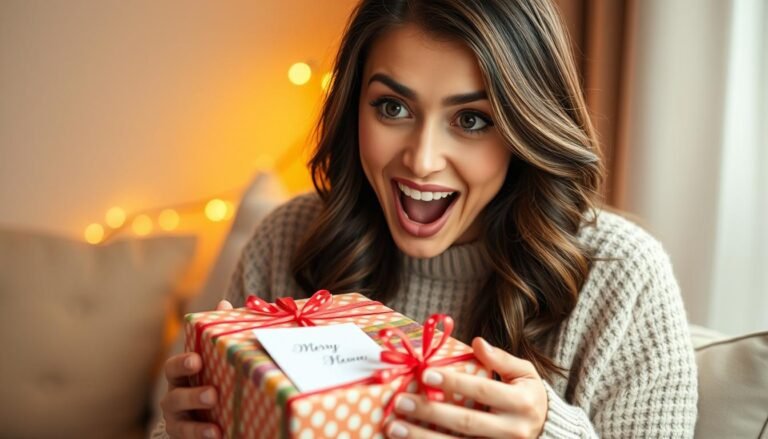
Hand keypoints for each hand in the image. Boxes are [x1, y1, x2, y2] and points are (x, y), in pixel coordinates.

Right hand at [160, 300, 233, 437]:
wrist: (211, 414)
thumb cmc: (213, 377)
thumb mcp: (216, 359)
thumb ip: (217, 335)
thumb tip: (223, 303)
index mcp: (183, 374)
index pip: (174, 367)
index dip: (183, 363)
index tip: (197, 360)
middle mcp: (175, 397)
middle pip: (175, 396)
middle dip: (192, 396)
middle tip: (213, 394)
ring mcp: (178, 420)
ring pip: (179, 422)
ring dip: (196, 425)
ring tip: (214, 427)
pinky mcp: (185, 436)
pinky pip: (188, 438)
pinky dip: (200, 437)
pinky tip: (216, 435)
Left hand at [384, 337, 547, 438]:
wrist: (547, 431)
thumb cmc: (528, 397)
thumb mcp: (525, 374)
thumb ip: (501, 359)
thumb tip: (478, 342)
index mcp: (522, 403)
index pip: (484, 391)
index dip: (455, 382)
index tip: (425, 373)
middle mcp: (513, 431)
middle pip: (466, 422)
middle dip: (430, 412)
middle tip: (400, 401)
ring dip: (422, 438)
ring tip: (394, 428)